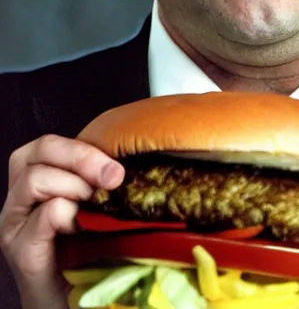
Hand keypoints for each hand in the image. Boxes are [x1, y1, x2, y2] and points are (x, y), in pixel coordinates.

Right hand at [0, 134, 124, 308]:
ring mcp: (16, 223)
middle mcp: (23, 198)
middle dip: (82, 158)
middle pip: (40, 150)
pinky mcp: (21, 250)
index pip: (52, 143)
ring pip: (36, 179)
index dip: (85, 149)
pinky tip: (83, 231)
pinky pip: (43, 215)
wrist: (76, 304)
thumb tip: (143, 163)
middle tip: (113, 178)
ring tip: (94, 212)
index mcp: (43, 181)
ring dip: (75, 188)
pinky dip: (68, 216)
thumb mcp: (102, 207)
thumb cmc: (92, 252)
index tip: (118, 170)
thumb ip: (107, 183)